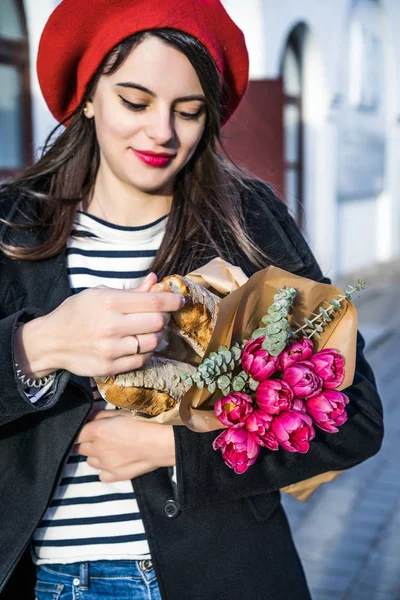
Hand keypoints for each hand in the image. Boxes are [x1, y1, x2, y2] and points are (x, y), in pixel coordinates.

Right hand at [14, 273, 184, 377]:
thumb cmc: (77, 313)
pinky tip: (140, 344)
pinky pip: (142, 360)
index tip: (180, 300)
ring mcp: (111, 349)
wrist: (50, 341)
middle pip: (157, 322)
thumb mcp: (99, 294)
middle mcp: (112, 326)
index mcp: (110, 302)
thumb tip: (155, 279)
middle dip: (165, 317)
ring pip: (153, 342)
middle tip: (162, 315)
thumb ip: (130, 291)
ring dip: (158, 335)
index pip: (154, 302)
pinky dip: (147, 351)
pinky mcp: (110, 367)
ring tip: (151, 330)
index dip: (173, 300)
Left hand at [75, 409, 175, 481]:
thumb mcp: (122, 412)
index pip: (76, 434)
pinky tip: (114, 461)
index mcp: (97, 431)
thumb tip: (91, 417)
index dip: (81, 430)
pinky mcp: (116, 476)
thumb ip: (102, 415)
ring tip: (110, 448)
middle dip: (87, 442)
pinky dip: (104, 469)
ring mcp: (106, 465)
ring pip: (90, 461)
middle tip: (100, 436)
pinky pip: (101, 475)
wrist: (164, 440)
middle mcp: (98, 450)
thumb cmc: (145, 422)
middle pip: (80, 448)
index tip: (87, 428)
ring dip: (95, 455)